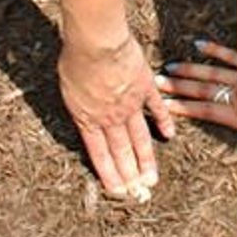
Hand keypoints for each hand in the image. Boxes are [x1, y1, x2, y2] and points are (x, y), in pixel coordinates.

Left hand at [58, 32, 174, 202]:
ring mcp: (130, 105)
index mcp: (88, 119)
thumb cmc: (75, 59)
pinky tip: (169, 135)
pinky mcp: (145, 88)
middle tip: (139, 194)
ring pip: (139, 138)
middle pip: (121, 152)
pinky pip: (156, 109)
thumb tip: (85, 111)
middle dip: (129, 175)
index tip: (118, 191)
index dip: (109, 174)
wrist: (97, 43)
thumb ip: (79, 104)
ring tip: (152, 178)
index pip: (100, 155)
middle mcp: (110, 118)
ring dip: (146, 160)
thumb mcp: (68, 88)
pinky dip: (164, 122)